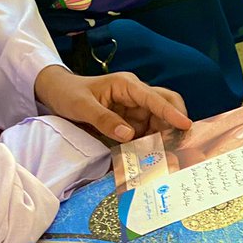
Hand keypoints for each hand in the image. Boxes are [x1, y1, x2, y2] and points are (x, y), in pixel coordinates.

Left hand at [34, 65, 191, 141]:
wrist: (56, 94)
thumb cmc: (68, 93)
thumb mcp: (82, 106)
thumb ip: (104, 120)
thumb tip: (128, 135)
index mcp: (127, 86)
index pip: (155, 98)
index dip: (172, 112)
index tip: (186, 125)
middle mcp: (136, 97)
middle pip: (166, 106)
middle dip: (174, 124)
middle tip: (179, 145)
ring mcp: (135, 111)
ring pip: (160, 124)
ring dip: (163, 139)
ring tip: (163, 156)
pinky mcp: (132, 123)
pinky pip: (147, 134)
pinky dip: (151, 145)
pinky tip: (151, 157)